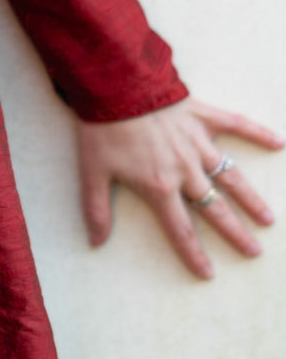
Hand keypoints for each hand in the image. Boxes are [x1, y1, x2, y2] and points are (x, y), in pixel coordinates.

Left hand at [76, 96, 283, 277]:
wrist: (113, 84)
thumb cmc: (102, 127)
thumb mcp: (91, 170)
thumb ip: (96, 209)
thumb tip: (94, 242)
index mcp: (159, 185)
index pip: (180, 229)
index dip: (193, 253)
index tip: (208, 274)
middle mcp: (185, 169)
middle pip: (214, 208)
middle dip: (235, 233)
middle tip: (255, 251)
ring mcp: (197, 143)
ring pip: (231, 177)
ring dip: (250, 198)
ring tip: (267, 218)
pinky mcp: (202, 116)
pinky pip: (235, 125)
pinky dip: (258, 132)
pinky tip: (278, 142)